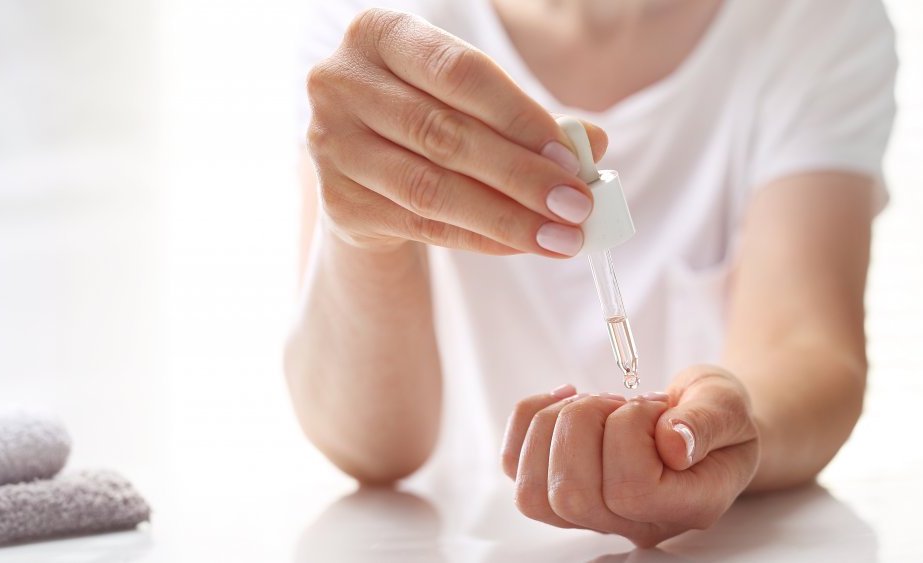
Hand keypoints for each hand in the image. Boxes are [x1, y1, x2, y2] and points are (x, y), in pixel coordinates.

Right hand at [306, 8, 607, 256]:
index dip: (519, 116)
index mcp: (379, 34)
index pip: (458, 72)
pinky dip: (480, 238)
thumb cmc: (428, 118)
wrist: (363, 169)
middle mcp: (341, 83)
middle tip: (577, 205)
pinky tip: (522, 244)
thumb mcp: (471, 103)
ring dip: (506, 218)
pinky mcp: (338, 203)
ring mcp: (331, 146)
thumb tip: (592, 145)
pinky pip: (422, 224)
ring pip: (431, 188)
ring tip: (561, 236)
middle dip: (521, 175)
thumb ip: (526, 117)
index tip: (571, 156)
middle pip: (445, 133)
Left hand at [501, 365, 759, 546]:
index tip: (654, 406)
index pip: (631, 489)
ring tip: (595, 403)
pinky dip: (529, 419)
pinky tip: (563, 397)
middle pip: (570, 493)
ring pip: (534, 492)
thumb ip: (707, 422)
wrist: (703, 420)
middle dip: (584, 422)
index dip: (630, 431)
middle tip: (618, 401)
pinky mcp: (559, 487)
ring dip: (555, 423)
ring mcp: (592, 513)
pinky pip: (514, 466)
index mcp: (685, 506)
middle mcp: (634, 523)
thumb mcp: (726, 404)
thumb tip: (673, 443)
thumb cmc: (714, 413)